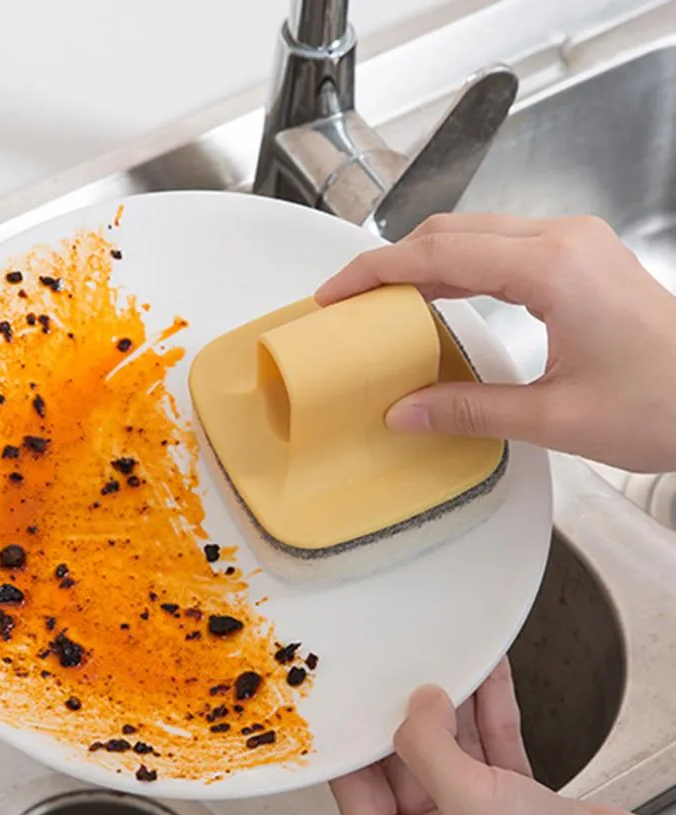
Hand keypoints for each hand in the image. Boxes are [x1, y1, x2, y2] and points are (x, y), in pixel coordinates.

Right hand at [315, 213, 675, 472]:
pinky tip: (433, 298)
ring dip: (420, 263)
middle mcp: (564, 241)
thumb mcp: (554, 418)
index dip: (376, 271)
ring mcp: (575, 246)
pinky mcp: (580, 261)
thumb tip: (404, 411)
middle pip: (450, 232)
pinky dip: (456, 268)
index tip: (336, 293)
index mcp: (554, 268)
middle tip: (347, 299)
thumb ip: (469, 410)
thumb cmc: (665, 403)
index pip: (438, 253)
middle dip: (389, 261)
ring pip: (473, 235)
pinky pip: (500, 249)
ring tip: (379, 302)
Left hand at [332, 659, 675, 814]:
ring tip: (447, 662)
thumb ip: (428, 746)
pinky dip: (488, 713)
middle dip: (412, 716)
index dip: (359, 740)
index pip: (355, 790)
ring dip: (455, 706)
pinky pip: (485, 747)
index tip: (358, 696)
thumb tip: (415, 703)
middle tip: (406, 671)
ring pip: (447, 749)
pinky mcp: (506, 804)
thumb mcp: (469, 803)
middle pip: (400, 763)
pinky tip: (487, 676)